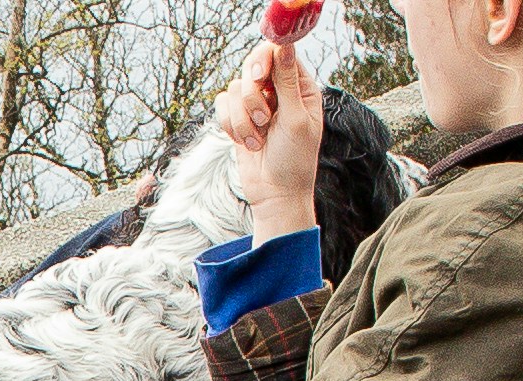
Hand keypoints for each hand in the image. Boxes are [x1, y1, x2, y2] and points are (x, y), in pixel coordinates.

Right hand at [218, 41, 322, 241]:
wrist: (275, 194)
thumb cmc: (295, 159)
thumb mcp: (296, 118)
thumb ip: (287, 82)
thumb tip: (285, 45)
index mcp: (300, 86)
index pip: (279, 53)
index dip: (264, 60)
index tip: (258, 79)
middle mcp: (277, 91)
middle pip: (252, 66)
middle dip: (251, 95)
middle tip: (263, 117)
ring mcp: (255, 105)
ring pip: (233, 90)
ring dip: (242, 118)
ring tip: (259, 139)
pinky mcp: (236, 120)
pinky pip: (221, 107)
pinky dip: (230, 125)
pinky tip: (246, 142)